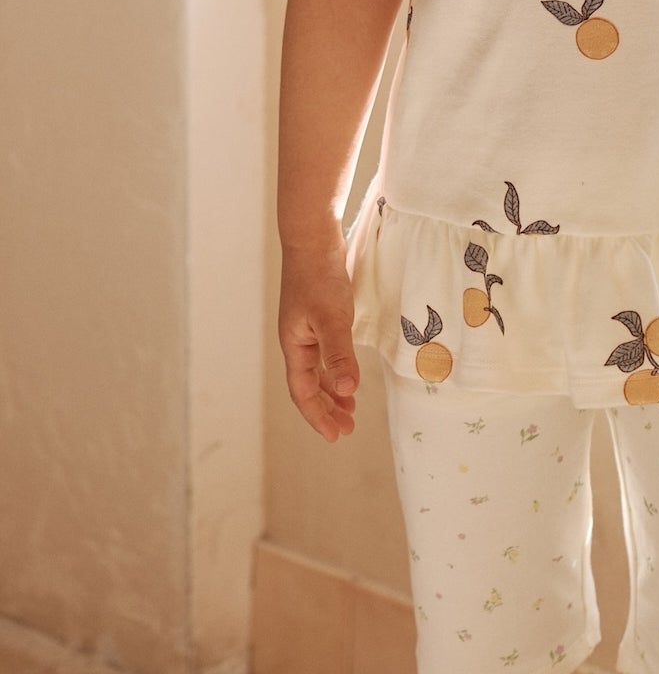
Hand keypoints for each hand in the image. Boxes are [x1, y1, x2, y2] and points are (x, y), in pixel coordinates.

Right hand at [279, 241, 360, 440]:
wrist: (312, 238)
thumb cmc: (319, 277)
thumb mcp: (332, 318)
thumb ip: (339, 355)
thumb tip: (347, 392)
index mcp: (294, 346)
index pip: (303, 392)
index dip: (318, 415)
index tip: (336, 436)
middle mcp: (296, 341)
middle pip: (308, 386)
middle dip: (326, 409)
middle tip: (346, 428)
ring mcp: (306, 328)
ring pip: (317, 370)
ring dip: (332, 390)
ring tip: (350, 406)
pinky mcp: (318, 316)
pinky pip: (324, 353)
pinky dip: (336, 368)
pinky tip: (347, 371)